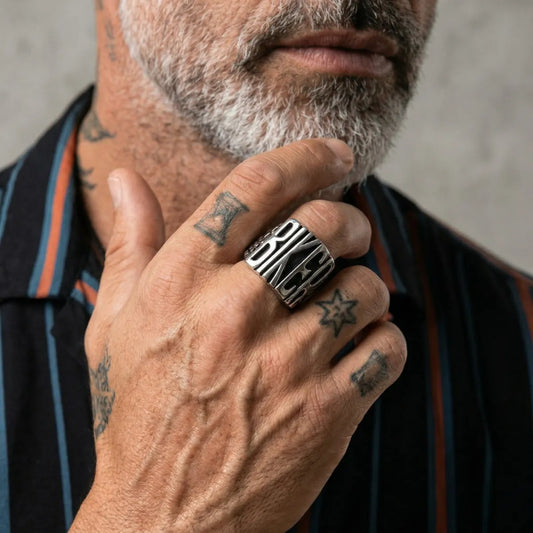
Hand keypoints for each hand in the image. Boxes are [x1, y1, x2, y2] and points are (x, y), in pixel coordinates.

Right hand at [71, 139, 406, 531]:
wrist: (163, 516)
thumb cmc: (137, 410)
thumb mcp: (117, 322)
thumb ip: (130, 243)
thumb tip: (125, 177)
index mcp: (179, 282)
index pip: (254, 188)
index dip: (305, 157)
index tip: (335, 154)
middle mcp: (232, 314)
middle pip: (323, 229)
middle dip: (349, 221)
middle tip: (349, 233)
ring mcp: (283, 366)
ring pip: (364, 287)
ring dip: (366, 286)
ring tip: (346, 303)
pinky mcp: (325, 414)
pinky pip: (387, 348)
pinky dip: (385, 341)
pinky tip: (359, 351)